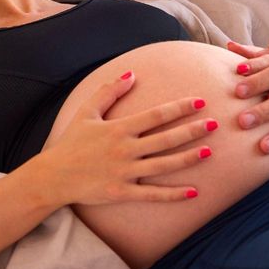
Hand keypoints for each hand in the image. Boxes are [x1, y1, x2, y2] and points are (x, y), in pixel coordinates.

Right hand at [41, 71, 216, 204]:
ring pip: (164, 165)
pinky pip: (153, 194)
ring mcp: (125, 172)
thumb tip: (131, 73)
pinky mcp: (122, 192)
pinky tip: (193, 191)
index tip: (200, 101)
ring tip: (210, 151)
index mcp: (119, 129)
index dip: (180, 107)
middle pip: (166, 139)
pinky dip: (174, 194)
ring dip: (188, 158)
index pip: (156, 115)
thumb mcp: (87, 112)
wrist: (53, 176)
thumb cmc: (71, 142)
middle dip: (192, 130)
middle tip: (215, 123)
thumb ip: (109, 91)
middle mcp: (125, 150)